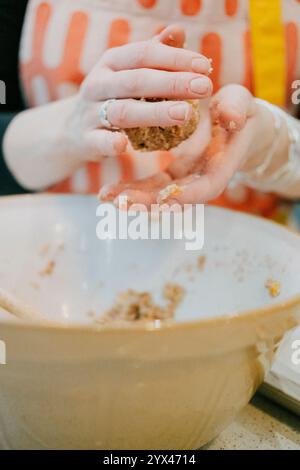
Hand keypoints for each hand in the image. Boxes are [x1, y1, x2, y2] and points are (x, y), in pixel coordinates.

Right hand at [72, 24, 212, 161]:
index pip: (144, 54)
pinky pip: (99, 141)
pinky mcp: (86, 140)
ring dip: (154, 112)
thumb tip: (179, 30)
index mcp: (111, 63)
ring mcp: (90, 112)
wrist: (72, 129)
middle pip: (136, 80)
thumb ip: (153, 53)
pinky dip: (110, 142)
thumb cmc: (111, 97)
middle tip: (204, 88)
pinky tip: (125, 145)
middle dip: (172, 82)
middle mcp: (99, 83)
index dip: (175, 58)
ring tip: (184, 114)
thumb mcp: (127, 72)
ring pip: (122, 111)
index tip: (205, 66)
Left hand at [100, 85, 274, 205]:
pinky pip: (148, 185)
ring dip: (132, 198)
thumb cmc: (238, 110)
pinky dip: (129, 190)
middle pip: (175, 198)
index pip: (207, 187)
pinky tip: (106, 193)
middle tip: (123, 203)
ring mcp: (183, 178)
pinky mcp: (170, 173)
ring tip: (106, 198)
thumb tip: (232, 117)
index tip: (167, 197)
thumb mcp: (241, 104)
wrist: (233, 119)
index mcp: (220, 166)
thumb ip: (237, 109)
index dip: (188, 195)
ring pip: (157, 195)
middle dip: (150, 202)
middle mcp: (199, 178)